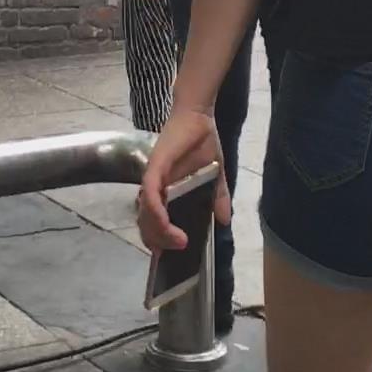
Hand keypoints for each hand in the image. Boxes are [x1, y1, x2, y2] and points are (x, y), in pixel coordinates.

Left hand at [138, 110, 228, 252]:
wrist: (199, 117)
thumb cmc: (202, 143)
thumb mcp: (215, 176)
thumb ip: (217, 198)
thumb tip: (225, 221)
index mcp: (165, 192)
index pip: (153, 224)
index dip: (159, 241)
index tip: (174, 254)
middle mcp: (154, 189)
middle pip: (146, 225)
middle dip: (160, 242)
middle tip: (180, 248)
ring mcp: (152, 179)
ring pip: (146, 215)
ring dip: (160, 232)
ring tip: (180, 242)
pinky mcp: (154, 169)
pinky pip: (151, 196)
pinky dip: (156, 213)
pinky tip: (168, 225)